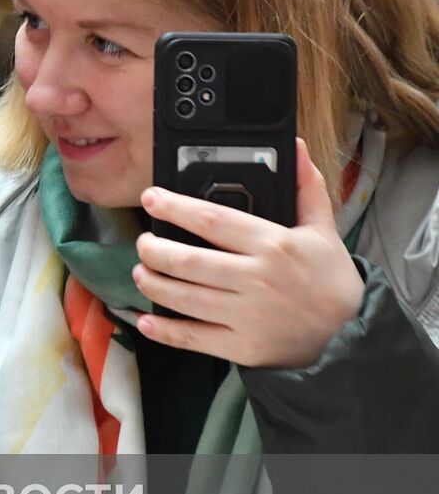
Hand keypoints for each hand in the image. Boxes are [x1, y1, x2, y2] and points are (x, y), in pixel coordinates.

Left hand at [133, 138, 363, 367]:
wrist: (351, 336)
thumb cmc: (330, 280)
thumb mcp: (323, 230)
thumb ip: (305, 188)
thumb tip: (295, 146)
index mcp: (274, 245)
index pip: (213, 220)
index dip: (175, 208)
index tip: (151, 198)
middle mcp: (256, 280)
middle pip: (189, 260)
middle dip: (154, 249)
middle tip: (143, 242)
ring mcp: (247, 316)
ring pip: (184, 298)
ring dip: (153, 284)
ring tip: (141, 271)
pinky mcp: (242, 347)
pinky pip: (193, 339)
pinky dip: (165, 331)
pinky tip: (146, 321)